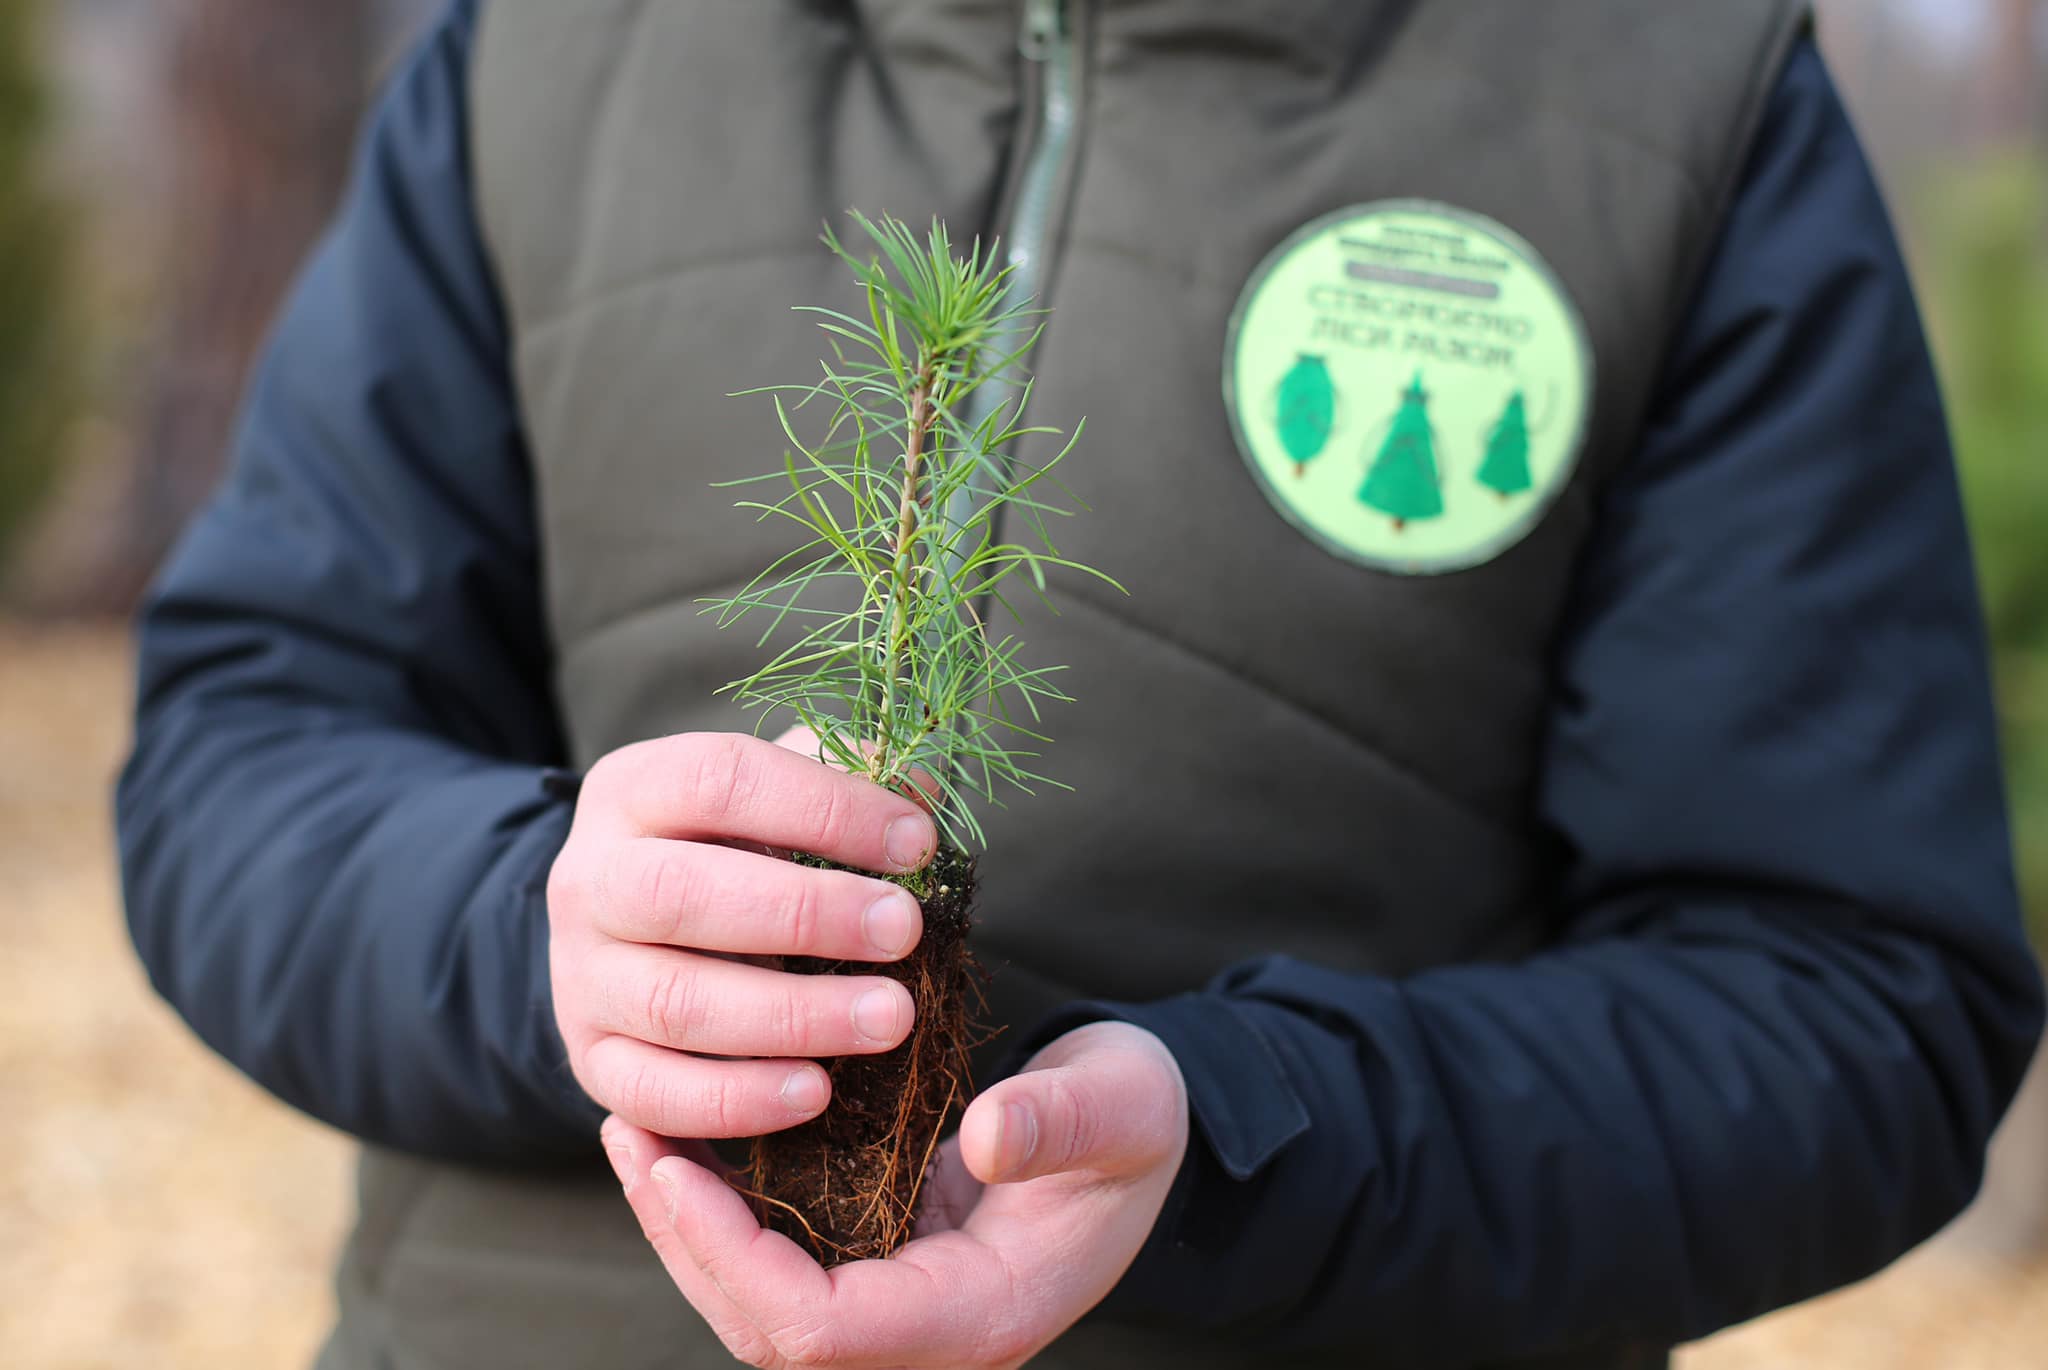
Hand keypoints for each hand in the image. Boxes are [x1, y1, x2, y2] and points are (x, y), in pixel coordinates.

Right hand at [547, 731, 937, 1138]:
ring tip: (890, 1018)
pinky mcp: (591, 1060)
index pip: (720, 781)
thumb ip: (840, 781)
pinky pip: (654, 1094)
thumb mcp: (772, 798)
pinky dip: (738, 1100)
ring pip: (674, 1003)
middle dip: (806, 914)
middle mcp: (589, 879)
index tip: (916, 844)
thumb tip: (920, 792)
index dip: (825, 809)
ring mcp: (581, 976)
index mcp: (632, 790)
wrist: (631, 932)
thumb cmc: (729, 851)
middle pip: (680, 894)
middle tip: (903, 930)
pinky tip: (816, 1091)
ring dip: (792, 1017)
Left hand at [604, 1020, 1189, 1368]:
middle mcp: (930, 1328)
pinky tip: (691, 1135)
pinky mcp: (884, 1256)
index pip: (824, 1329)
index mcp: (982, 1313)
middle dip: (687, 1242)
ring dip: (692, 1225)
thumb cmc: (1139, 1119)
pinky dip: (730, 1206)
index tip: (675, 1169)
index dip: (735, 1258)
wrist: (1148, 1131)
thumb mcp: (1122, 1104)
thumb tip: (985, 1136)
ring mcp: (902, 1298)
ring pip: (764, 1300)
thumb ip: (1061, 1123)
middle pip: (770, 1329)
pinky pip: (785, 1256)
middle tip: (629, 1133)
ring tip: (634, 1128)